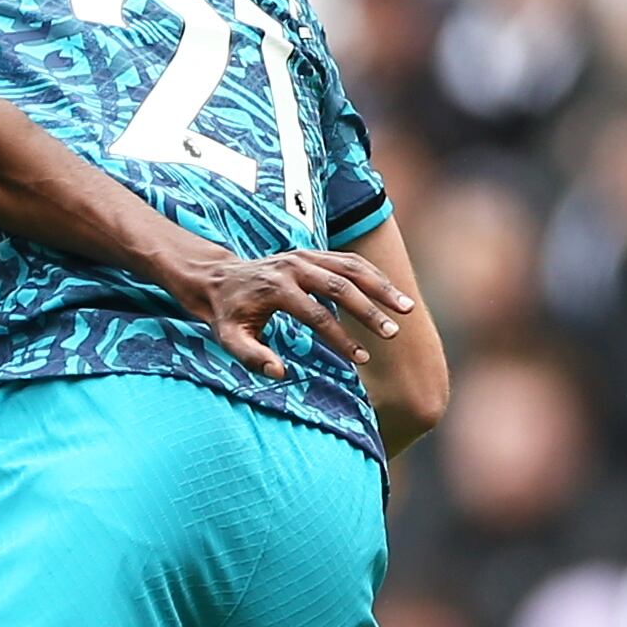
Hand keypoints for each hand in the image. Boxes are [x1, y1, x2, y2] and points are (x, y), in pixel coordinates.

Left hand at [172, 247, 414, 379]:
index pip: (315, 315)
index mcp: (275, 287)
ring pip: (352, 267)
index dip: (340, 338)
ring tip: (407, 309)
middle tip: (392, 334)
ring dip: (382, 287)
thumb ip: (251, 356)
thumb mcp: (229, 339)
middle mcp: (294, 266)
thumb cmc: (227, 315)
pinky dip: (374, 276)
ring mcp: (306, 255)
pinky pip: (350, 261)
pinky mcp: (314, 253)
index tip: (361, 358)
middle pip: (340, 286)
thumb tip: (280, 373)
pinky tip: (392, 294)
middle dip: (369, 311)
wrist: (219, 279)